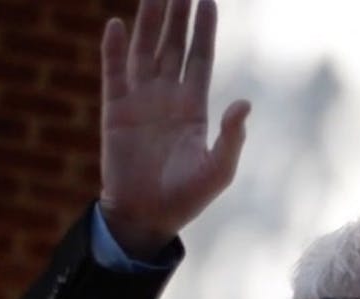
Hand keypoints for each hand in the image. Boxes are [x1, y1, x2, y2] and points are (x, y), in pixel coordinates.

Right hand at [98, 0, 250, 258]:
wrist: (149, 216)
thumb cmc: (188, 197)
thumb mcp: (220, 170)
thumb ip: (233, 137)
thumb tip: (245, 103)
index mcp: (194, 107)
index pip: (200, 58)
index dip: (204, 30)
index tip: (209, 0)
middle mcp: (167, 97)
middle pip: (173, 45)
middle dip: (177, 15)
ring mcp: (140, 101)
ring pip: (145, 51)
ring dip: (149, 22)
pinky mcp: (115, 111)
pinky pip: (114, 73)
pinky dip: (115, 50)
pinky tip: (119, 26)